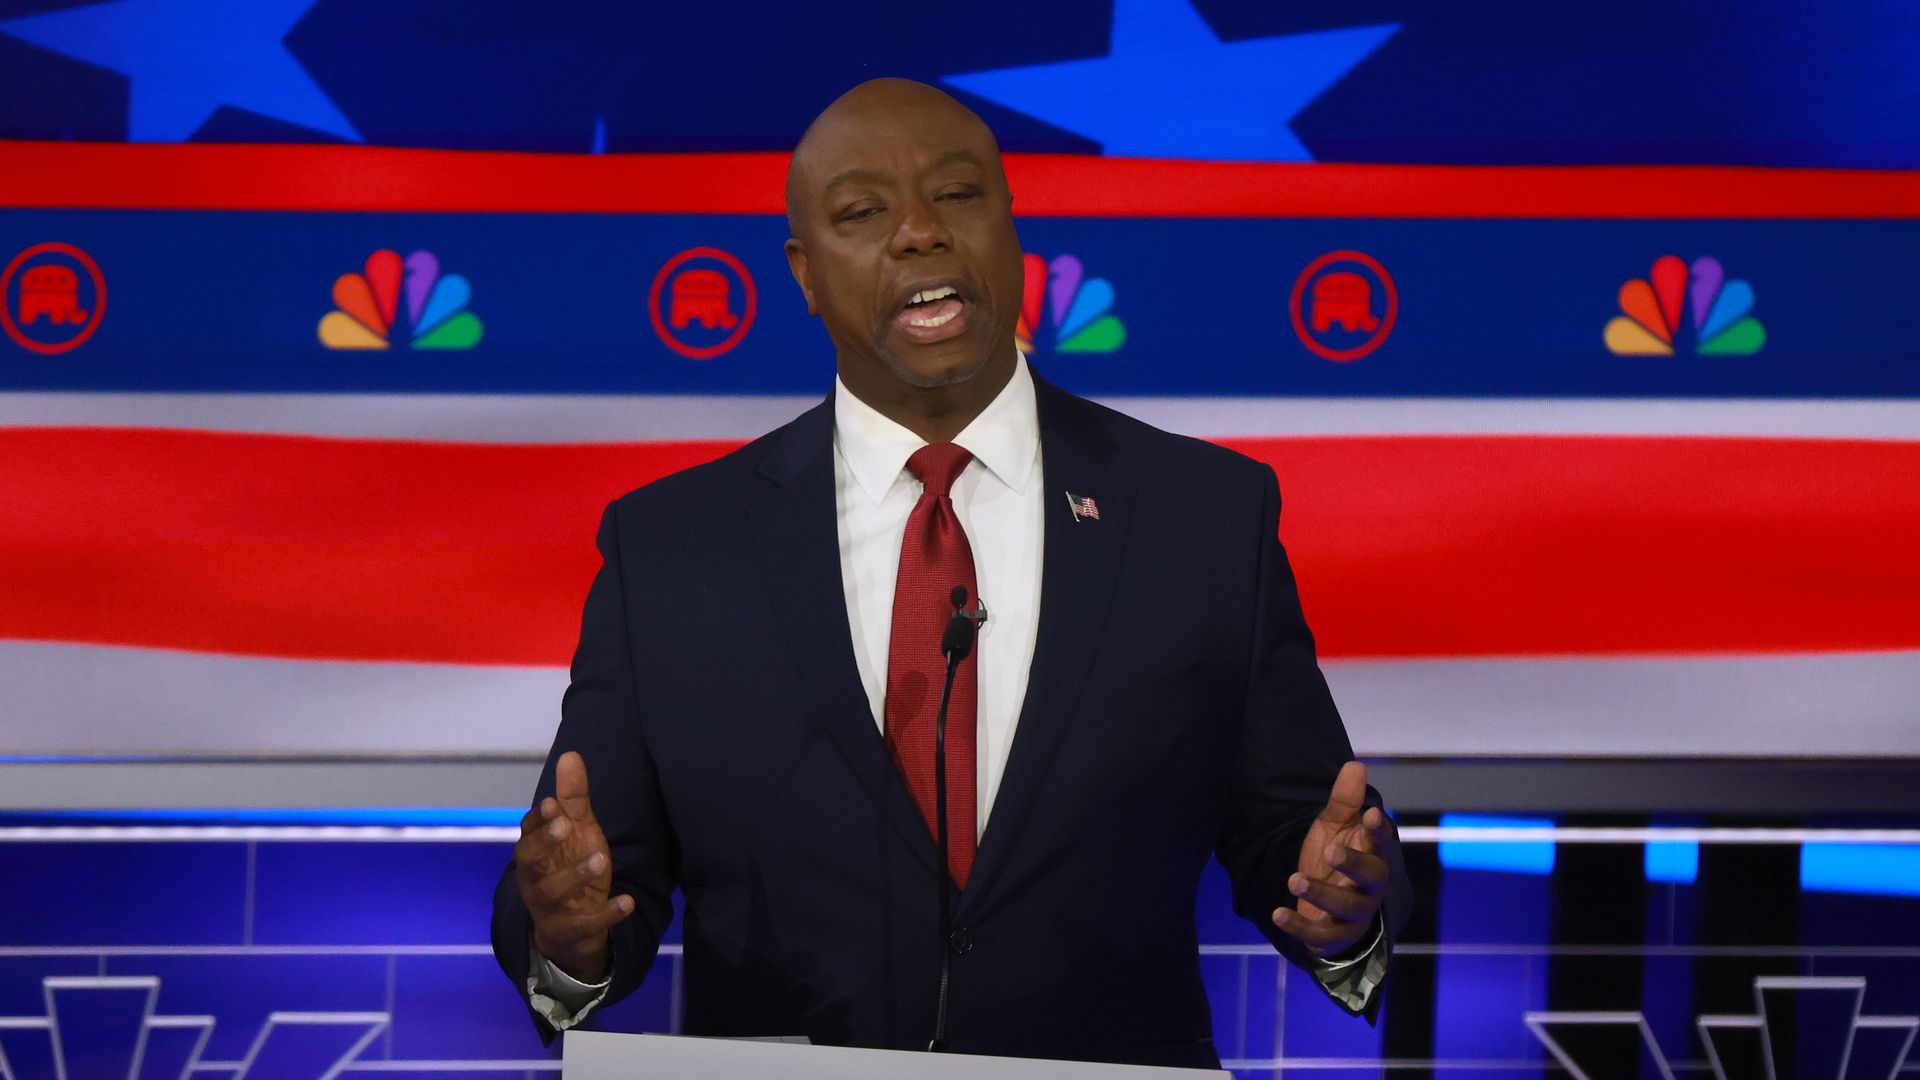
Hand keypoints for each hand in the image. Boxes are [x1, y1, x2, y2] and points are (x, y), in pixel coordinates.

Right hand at [514, 751, 632, 981]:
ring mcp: (548, 906)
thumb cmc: (570, 867)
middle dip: (545, 843)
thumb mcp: (577, 831)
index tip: (552, 804)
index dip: (538, 820)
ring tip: (601, 859)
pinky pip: (585, 923)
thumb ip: (573, 798)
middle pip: (529, 860)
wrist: (572, 928)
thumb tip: (570, 754)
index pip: (528, 832)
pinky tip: (628, 902)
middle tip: (566, 826)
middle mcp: (533, 877)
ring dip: (576, 875)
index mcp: (534, 851)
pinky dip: (606, 914)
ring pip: (553, 892)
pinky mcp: (569, 929)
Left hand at [1271, 760, 1396, 959]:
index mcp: (1373, 855)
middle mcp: (1370, 886)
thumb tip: (1356, 765)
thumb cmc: (1336, 858)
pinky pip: (1320, 936)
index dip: (1378, 829)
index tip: (1369, 814)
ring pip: (1346, 907)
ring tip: (1294, 878)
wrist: (1330, 908)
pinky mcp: (1334, 936)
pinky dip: (1299, 926)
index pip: (1382, 842)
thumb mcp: (1336, 827)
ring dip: (1321, 893)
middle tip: (1332, 851)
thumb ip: (1345, 800)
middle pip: (1372, 876)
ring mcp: (1355, 914)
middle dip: (1354, 864)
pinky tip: (1278, 914)